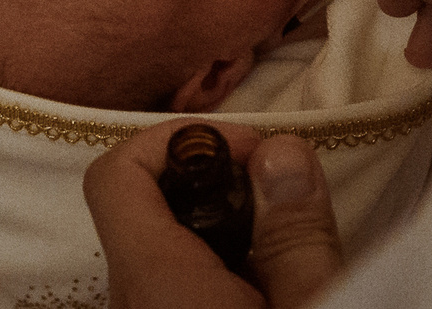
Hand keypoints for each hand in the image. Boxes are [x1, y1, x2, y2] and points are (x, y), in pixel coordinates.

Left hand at [85, 123, 344, 308]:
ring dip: (218, 227)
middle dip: (214, 182)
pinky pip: (168, 281)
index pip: (116, 174)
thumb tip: (279, 149)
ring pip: (160, 247)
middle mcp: (129, 300)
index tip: (253, 153)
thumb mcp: (314, 305)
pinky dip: (211, 264)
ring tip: (283, 251)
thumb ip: (296, 234)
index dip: (180, 139)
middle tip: (283, 200)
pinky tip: (266, 288)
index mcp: (156, 280)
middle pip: (145, 206)